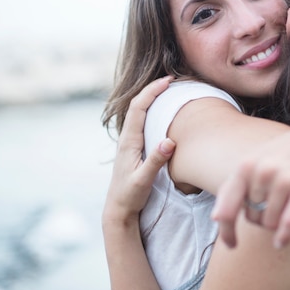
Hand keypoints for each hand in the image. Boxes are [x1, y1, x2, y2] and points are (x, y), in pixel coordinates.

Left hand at [102, 77, 175, 225]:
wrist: (117, 209)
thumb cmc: (130, 196)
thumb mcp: (144, 180)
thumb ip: (156, 161)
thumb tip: (169, 141)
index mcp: (129, 141)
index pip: (139, 108)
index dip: (152, 91)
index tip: (168, 81)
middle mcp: (126, 138)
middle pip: (138, 105)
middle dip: (153, 89)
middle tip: (172, 79)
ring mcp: (128, 142)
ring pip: (138, 112)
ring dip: (152, 98)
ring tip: (168, 89)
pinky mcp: (133, 148)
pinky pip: (141, 121)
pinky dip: (151, 110)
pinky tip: (161, 111)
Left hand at [211, 121, 289, 248]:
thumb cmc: (285, 154)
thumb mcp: (256, 162)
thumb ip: (235, 187)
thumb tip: (216, 217)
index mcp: (245, 166)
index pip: (227, 209)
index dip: (226, 231)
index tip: (232, 245)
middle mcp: (262, 171)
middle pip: (253, 217)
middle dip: (261, 221)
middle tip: (273, 212)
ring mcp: (284, 177)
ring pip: (271, 223)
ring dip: (275, 227)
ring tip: (283, 217)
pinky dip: (285, 236)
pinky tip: (283, 242)